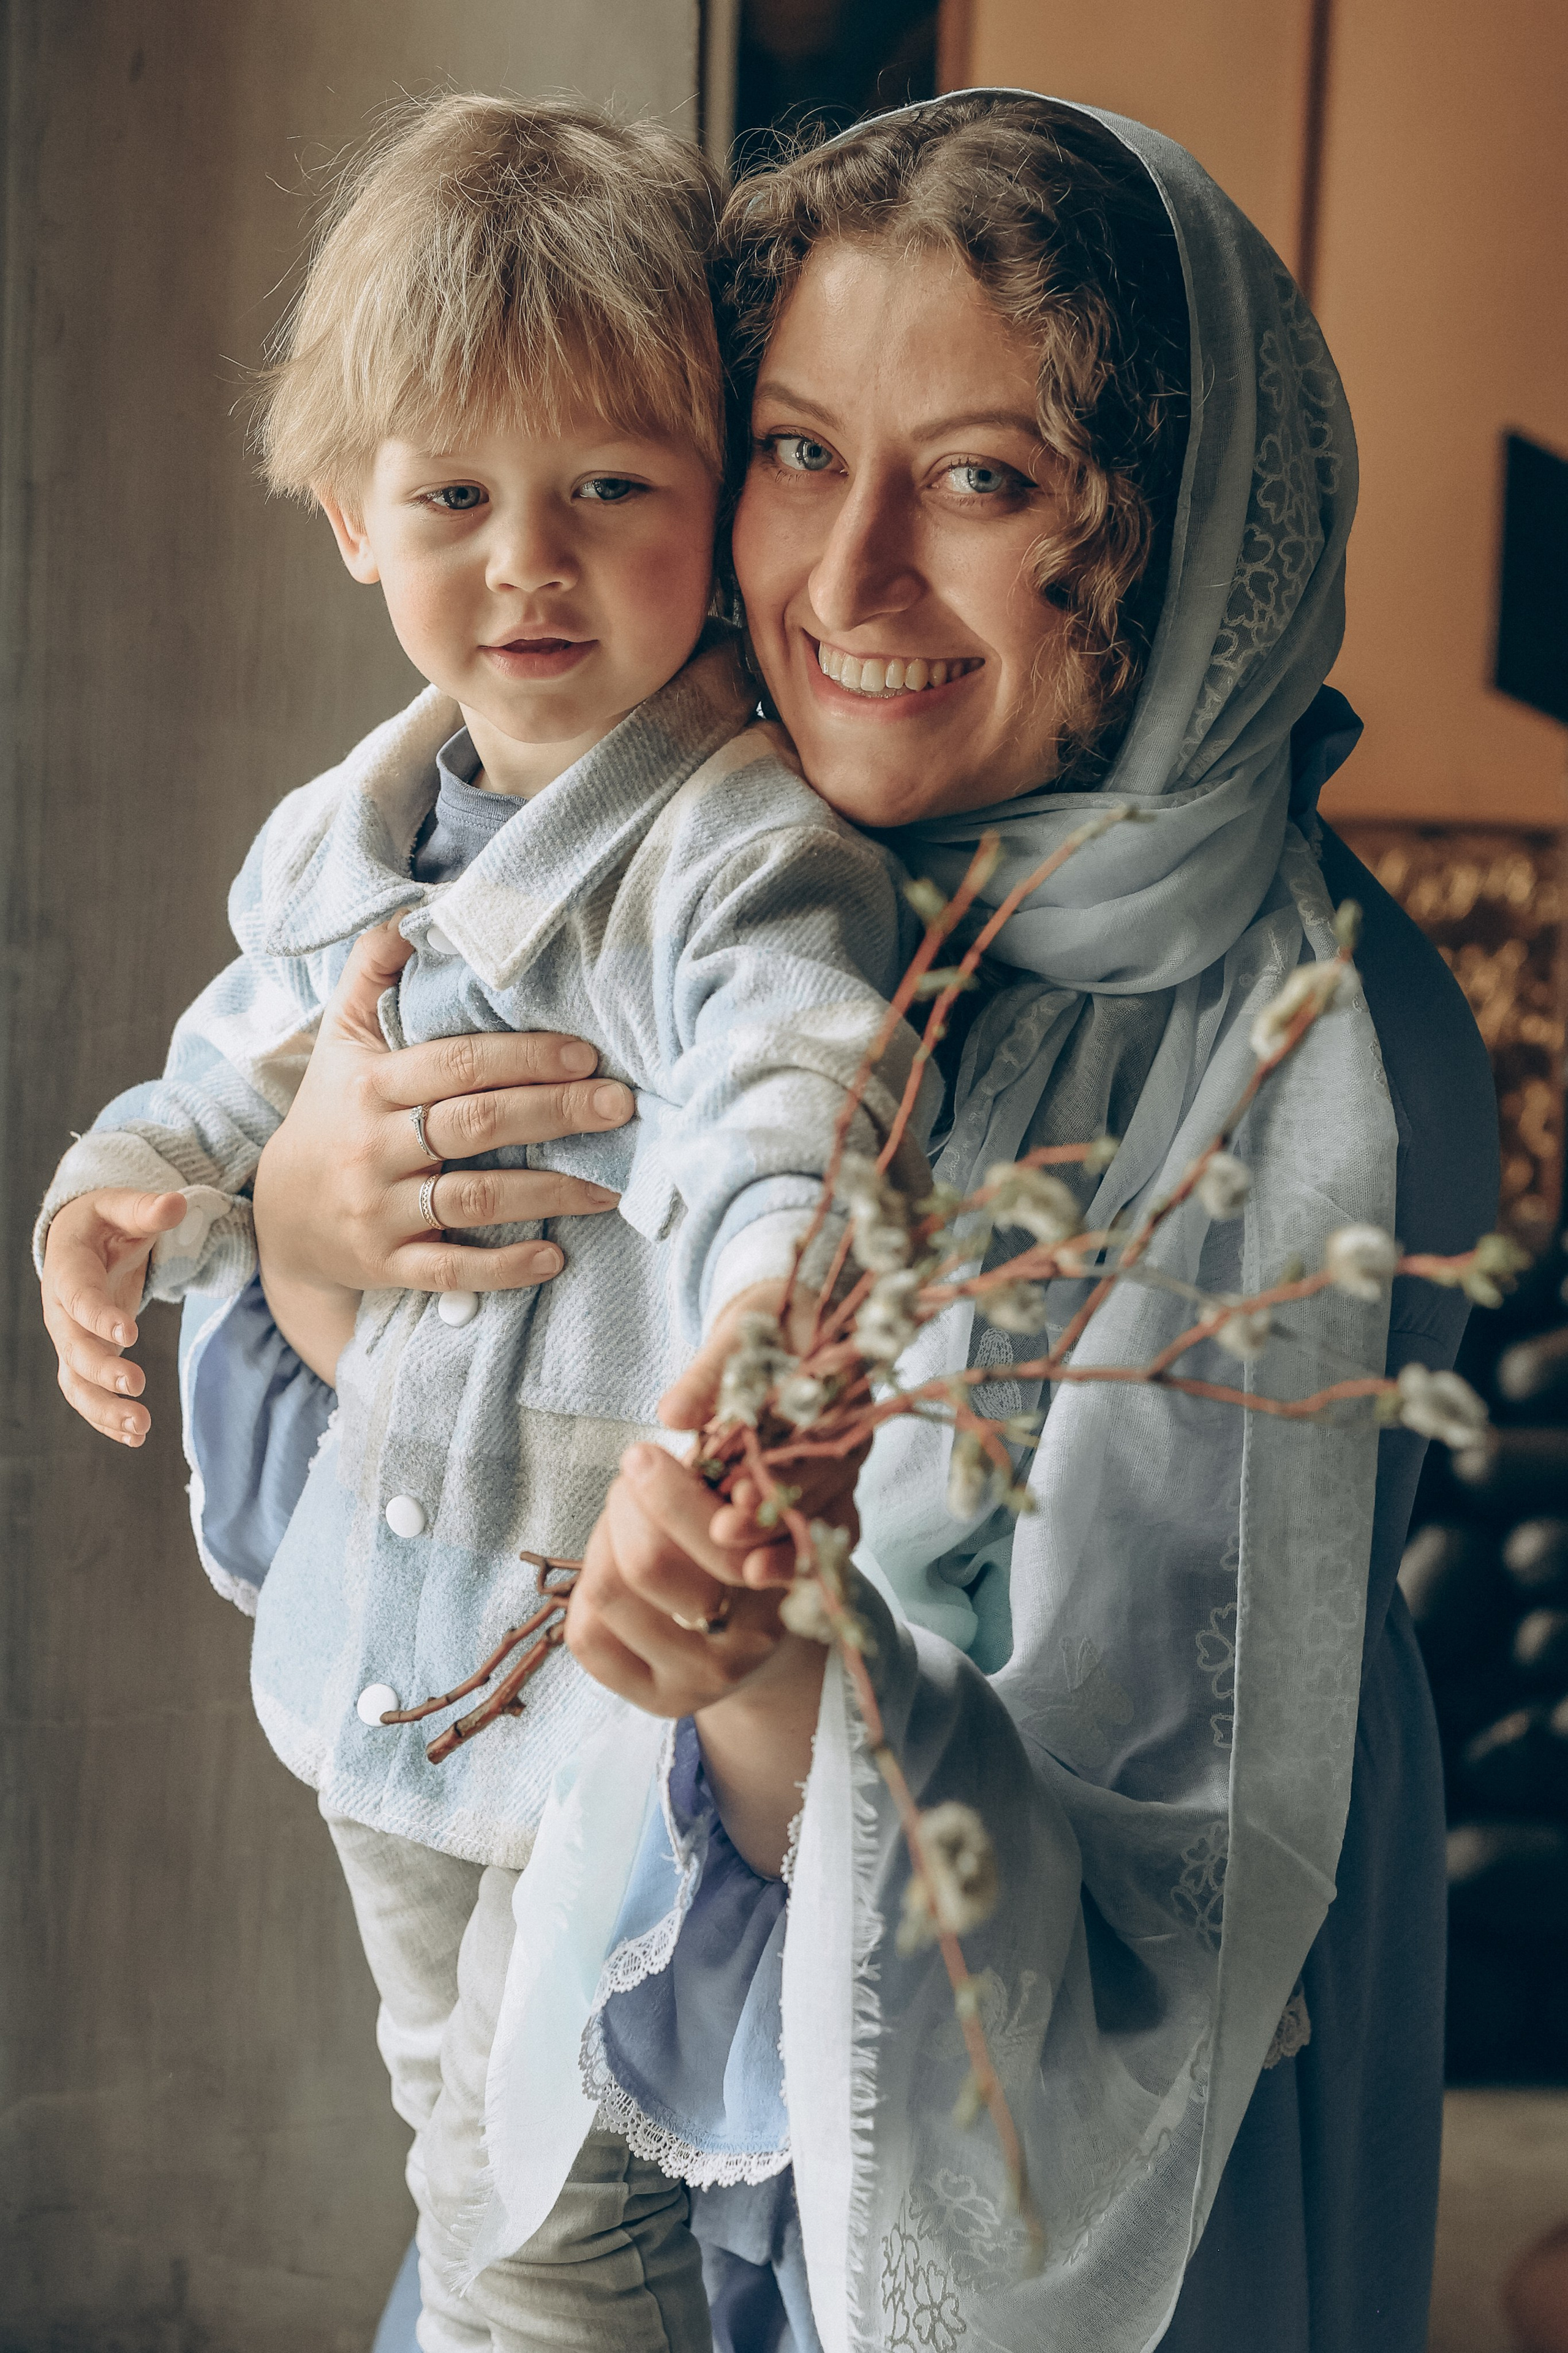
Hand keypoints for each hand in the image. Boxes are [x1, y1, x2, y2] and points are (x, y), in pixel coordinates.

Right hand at [42, 1187, 189, 1443]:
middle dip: (101, 1370)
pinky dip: (106, 1418)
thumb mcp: (121, 1207)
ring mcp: (70, 1338)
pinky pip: (86, 1394)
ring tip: (140, 1428)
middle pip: (73, 1347)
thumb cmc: (104, 1222)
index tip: (129, 1334)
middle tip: (137, 1386)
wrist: (81, 1241)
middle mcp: (61, 1310)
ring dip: (103, 1408)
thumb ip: (146, 1209)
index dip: (98, 1317)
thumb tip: (176, 1203)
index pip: (77, 1297)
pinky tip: (135, 1438)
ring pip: (75, 1381)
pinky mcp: (84, 1357)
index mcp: (67, 1269)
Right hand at [252, 922, 635, 1302]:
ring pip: (474, 1199)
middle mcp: (373, 1146)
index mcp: (372, 1084)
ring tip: (613, 1186)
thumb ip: (373, 970)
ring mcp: (379, 1210)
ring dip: (550, 1193)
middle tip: (622, 1106)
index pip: (458, 1063)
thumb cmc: (332, 1112)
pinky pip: (450, 1270)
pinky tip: (555, 1257)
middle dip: (555, 1113)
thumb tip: (416, 911)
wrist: (282, 1215)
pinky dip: (503, 1267)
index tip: (588, 1054)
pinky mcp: (386, 1265)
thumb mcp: (341, 1038)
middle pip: (476, 1124)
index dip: (525, 1056)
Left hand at [566, 1442, 827, 1872]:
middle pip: (648, 1562)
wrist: (763, 1632)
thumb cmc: (754, 1539)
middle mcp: (751, 1638)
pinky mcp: (658, 1700)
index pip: (715, 1535)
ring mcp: (703, 1678)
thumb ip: (736, 1466)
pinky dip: (586, 1588)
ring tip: (626, 1522)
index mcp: (789, 1575)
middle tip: (635, 1477)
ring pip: (608, 1591)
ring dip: (605, 1539)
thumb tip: (676, 1417)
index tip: (643, 1454)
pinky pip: (586, 1637)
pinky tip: (614, 1568)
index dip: (667, 1491)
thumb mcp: (763, 1494)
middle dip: (627, 1501)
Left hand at [658, 1279, 867, 1584]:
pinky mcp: (829, 1490)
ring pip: (821, 1516)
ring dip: (780, 1542)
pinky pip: (825, 1529)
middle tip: (724, 1533)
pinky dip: (796, 1553)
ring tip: (744, 1567)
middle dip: (772, 1516)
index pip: (813, 1438)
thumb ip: (710, 1374)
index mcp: (838, 1388)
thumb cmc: (768, 1323)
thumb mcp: (741, 1332)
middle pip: (817, 1487)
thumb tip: (673, 1413)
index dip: (778, 1472)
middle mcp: (848, 1434)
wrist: (795, 1324)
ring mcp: (841, 1467)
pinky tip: (763, 1574)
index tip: (736, 1498)